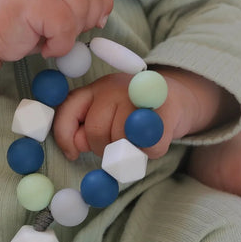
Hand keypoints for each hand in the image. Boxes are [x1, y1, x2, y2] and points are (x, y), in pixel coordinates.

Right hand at [0, 0, 112, 60]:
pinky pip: (65, 30)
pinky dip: (58, 46)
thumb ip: (79, 5)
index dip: (100, 7)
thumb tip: (102, 19)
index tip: (90, 23)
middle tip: (62, 33)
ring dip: (68, 37)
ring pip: (80, 14)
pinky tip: (44, 46)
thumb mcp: (57, 9)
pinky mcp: (38, 1)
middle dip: (83, 24)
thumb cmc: (23, 24)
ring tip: (49, 38)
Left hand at [53, 68, 237, 160]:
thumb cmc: (131, 114)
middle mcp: (114, 87)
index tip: (73, 154)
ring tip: (134, 143)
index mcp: (95, 90)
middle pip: (96, 130)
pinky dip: (148, 152)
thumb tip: (76, 146)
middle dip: (102, 148)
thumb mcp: (103, 117)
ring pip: (121, 140)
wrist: (174, 98)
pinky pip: (148, 146)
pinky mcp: (164, 111)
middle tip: (114, 149)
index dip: (65, 136)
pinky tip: (150, 144)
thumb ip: (85, 129)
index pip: (69, 109)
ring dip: (126, 152)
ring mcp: (140, 96)